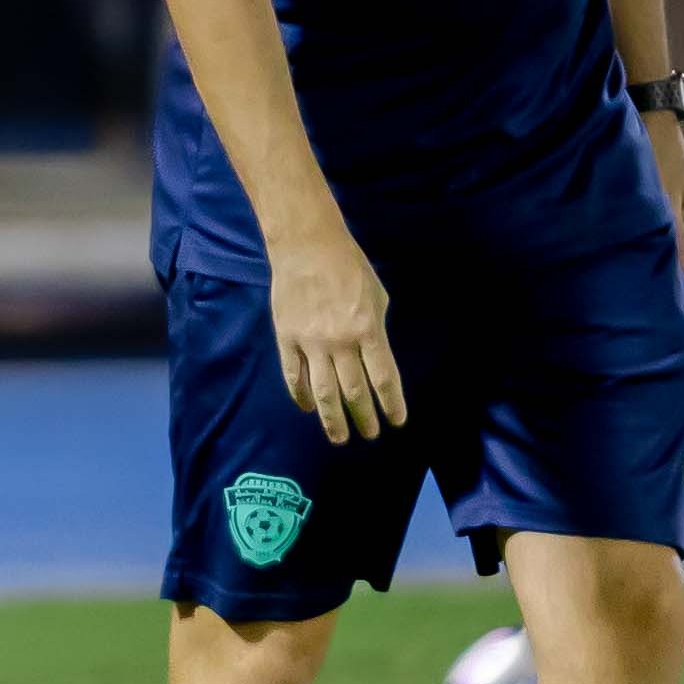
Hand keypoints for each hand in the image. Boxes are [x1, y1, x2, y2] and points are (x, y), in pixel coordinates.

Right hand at [265, 218, 402, 444]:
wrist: (307, 245)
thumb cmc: (349, 266)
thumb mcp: (377, 296)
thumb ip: (376, 330)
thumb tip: (374, 358)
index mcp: (368, 330)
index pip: (384, 378)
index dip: (391, 404)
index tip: (396, 422)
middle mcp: (341, 342)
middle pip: (355, 392)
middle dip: (364, 418)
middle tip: (369, 434)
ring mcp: (311, 343)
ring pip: (324, 393)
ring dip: (333, 420)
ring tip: (340, 438)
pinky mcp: (287, 339)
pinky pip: (294, 376)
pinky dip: (302, 396)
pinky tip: (310, 409)